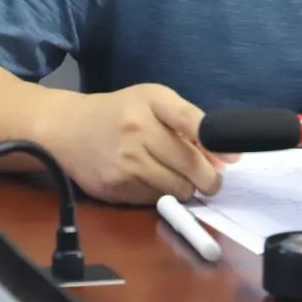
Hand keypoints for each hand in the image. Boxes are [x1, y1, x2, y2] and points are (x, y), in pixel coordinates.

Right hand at [39, 84, 237, 204]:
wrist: (67, 129)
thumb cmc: (120, 112)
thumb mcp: (153, 102)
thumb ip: (189, 123)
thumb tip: (226, 157)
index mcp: (151, 101)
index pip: (191, 121)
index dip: (216, 142)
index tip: (234, 157)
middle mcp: (137, 130)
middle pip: (189, 163)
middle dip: (209, 178)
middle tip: (211, 181)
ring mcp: (125, 162)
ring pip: (176, 187)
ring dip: (187, 188)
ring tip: (182, 180)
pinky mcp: (114, 187)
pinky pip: (154, 199)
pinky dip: (163, 195)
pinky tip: (155, 181)